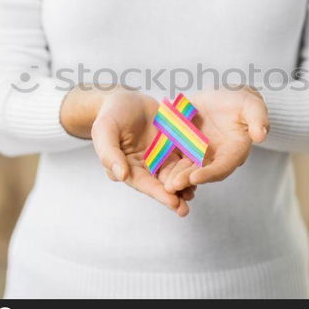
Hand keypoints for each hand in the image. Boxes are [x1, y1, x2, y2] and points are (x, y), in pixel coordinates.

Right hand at [61, 86, 193, 215]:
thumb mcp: (105, 131)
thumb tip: (121, 176)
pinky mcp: (172, 143)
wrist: (124, 98)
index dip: (158, 194)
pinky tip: (204, 171)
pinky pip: (184, 154)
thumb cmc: (110, 115)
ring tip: (195, 194)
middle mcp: (146, 165)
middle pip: (162, 183)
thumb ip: (110, 153)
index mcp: (129, 166)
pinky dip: (193, 164)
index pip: (144, 184)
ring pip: (175, 172)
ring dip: (185, 184)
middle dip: (174, 196)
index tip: (173, 203)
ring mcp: (161, 155)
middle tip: (185, 209)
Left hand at [162, 87, 268, 191]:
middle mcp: (216, 158)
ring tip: (162, 183)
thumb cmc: (239, 100)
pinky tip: (153, 168)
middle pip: (202, 173)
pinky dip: (166, 164)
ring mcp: (199, 154)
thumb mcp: (251, 103)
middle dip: (187, 180)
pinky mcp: (185, 147)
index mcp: (234, 151)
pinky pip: (174, 157)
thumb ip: (257, 117)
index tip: (195, 178)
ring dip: (175, 176)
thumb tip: (261, 135)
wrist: (221, 95)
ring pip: (186, 168)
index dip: (210, 174)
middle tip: (172, 185)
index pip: (223, 167)